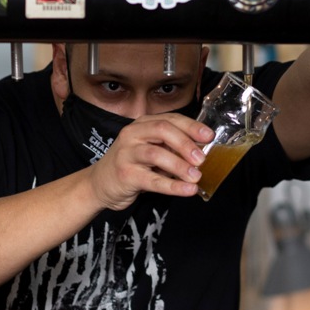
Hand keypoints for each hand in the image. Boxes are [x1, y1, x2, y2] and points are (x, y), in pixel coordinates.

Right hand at [89, 114, 213, 210]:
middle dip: (185, 143)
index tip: (209, 136)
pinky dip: (173, 186)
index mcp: (142, 124)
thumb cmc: (131, 165)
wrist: (99, 184)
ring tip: (196, 176)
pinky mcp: (125, 175)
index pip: (170, 119)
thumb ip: (171, 147)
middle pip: (162, 130)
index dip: (191, 126)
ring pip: (156, 154)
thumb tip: (202, 150)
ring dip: (180, 165)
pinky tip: (188, 190)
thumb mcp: (151, 149)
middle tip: (201, 158)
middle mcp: (132, 134)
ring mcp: (126, 154)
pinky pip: (152, 180)